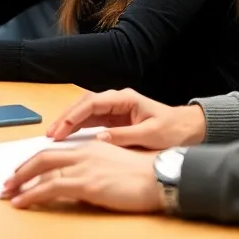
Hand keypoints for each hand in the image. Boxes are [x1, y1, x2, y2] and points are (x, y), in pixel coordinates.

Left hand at [2, 142, 161, 213]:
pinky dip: (32, 194)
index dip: (35, 162)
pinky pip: (50, 187)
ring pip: (42, 172)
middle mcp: (84, 153)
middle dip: (22, 170)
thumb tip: (79, 183)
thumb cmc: (143, 176)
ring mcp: (84, 167)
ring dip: (21, 183)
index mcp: (91, 147)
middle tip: (8, 182)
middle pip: (43, 158)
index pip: (55, 152)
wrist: (158, 178)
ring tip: (8, 194)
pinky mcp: (86, 183)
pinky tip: (22, 202)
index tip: (22, 172)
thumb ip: (95, 169)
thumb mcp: (114, 166)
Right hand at [46, 88, 205, 148]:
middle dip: (66, 118)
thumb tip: (99, 139)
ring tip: (52, 137)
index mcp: (125, 99)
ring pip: (85, 112)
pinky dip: (78, 129)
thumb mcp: (151, 135)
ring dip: (69, 123)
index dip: (74, 116)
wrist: (188, 130)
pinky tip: (67, 139)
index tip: (60, 130)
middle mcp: (117, 101)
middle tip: (50, 134)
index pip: (93, 103)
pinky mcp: (114, 121)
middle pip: (84, 105)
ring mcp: (115, 110)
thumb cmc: (172, 130)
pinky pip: (91, 122)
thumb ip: (125, 136)